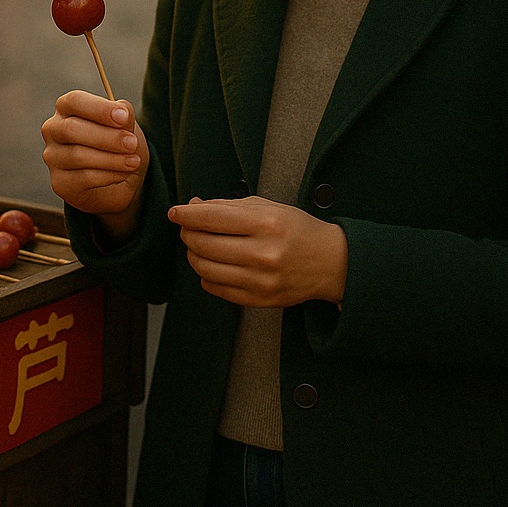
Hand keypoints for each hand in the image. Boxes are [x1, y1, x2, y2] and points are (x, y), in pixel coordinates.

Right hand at [41, 91, 147, 242]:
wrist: (119, 181)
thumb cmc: (117, 144)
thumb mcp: (126, 126)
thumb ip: (124, 115)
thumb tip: (123, 113)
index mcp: (67, 108)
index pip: (74, 101)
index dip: (99, 109)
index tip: (124, 117)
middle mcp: (53, 130)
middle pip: (71, 129)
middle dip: (107, 137)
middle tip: (132, 143)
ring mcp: (53, 157)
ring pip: (77, 155)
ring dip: (111, 159)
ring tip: (133, 162)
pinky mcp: (59, 182)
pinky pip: (83, 178)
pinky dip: (108, 175)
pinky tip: (122, 174)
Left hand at [168, 196, 346, 307]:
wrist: (332, 263)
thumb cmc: (298, 230)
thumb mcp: (268, 207)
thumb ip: (228, 206)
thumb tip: (192, 207)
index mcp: (266, 223)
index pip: (211, 218)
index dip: (186, 214)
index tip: (175, 212)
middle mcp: (263, 253)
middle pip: (203, 244)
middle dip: (188, 234)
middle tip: (188, 229)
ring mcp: (260, 280)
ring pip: (205, 269)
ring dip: (194, 255)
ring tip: (199, 246)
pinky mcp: (259, 300)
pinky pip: (216, 289)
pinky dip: (206, 276)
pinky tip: (214, 265)